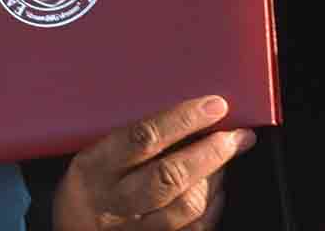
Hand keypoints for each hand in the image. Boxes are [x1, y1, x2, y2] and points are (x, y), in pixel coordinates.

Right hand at [54, 96, 252, 229]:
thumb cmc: (88, 188)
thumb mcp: (91, 157)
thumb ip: (130, 138)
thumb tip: (186, 112)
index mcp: (94, 167)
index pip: (144, 138)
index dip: (184, 119)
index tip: (214, 106)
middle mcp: (113, 202)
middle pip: (170, 175)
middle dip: (212, 151)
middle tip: (236, 135)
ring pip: (187, 206)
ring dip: (216, 178)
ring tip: (225, 159)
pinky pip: (194, 230)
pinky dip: (213, 207)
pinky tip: (217, 189)